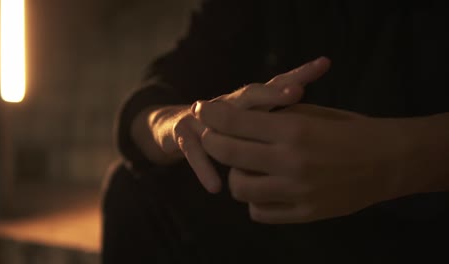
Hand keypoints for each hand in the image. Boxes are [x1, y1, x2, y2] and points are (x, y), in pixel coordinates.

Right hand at [176, 57, 330, 192]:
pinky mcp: (182, 134)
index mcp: (248, 101)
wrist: (173, 128)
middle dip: (273, 92)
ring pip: (220, 119)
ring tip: (254, 140)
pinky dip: (204, 168)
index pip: (275, 84)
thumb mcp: (247, 121)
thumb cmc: (221, 129)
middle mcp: (227, 103)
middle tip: (297, 91)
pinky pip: (194, 151)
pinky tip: (215, 186)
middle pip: (251, 94)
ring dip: (234, 125)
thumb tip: (317, 127)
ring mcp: (203, 117)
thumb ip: (274, 121)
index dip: (298, 74)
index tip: (324, 64)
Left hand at [194, 102, 409, 222]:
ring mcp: (297, 191)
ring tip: (245, 166)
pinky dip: (254, 199)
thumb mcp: (312, 113)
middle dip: (211, 141)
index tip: (203, 108)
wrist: (388, 161)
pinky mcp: (304, 214)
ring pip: (238, 187)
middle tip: (211, 137)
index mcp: (294, 129)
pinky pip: (259, 211)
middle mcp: (291, 161)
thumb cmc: (349, 129)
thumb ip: (274, 118)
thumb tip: (238, 120)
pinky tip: (264, 187)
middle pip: (228, 152)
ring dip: (235, 174)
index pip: (235, 121)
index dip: (212, 114)